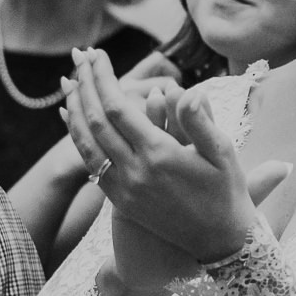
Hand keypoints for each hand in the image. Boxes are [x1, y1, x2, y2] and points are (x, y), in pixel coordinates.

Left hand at [63, 49, 288, 261]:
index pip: (117, 107)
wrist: (219, 241)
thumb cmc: (226, 191)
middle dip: (84, 84)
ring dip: (74, 108)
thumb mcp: (222, 152)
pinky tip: (71, 118)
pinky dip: (77, 137)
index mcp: (159, 155)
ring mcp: (123, 189)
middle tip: (79, 55)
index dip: (102, 77)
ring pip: (86, 143)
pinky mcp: (120, 201)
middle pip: (95, 120)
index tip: (97, 54)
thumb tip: (186, 90)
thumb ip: (200, 120)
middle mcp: (135, 172)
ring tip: (69, 80)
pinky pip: (90, 163)